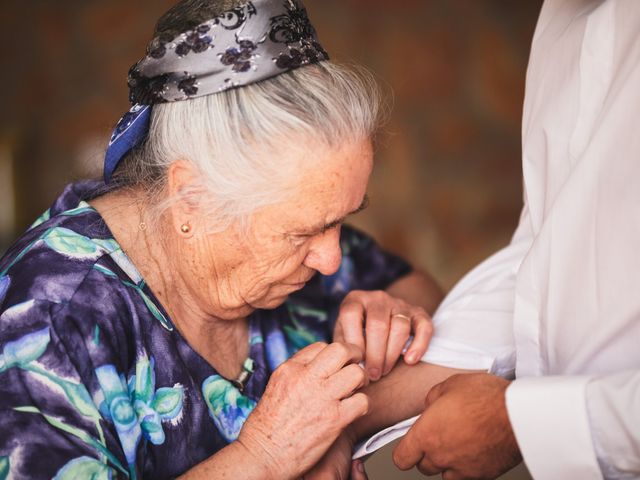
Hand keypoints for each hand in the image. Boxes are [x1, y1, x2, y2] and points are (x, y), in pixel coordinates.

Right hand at [237, 342, 369, 479]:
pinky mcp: (334, 419)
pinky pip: (362, 401)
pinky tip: (354, 410)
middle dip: (354, 355)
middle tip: (356, 365)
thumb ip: (297, 374)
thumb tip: (318, 366)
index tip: (337, 365)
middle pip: (341, 349)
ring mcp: (321, 398)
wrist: (263, 455)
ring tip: (355, 389)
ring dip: (360, 380)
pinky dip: (362, 405)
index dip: (334, 355)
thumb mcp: (276, 387)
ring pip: (356, 372)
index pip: (321, 346)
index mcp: (290, 369)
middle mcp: (305, 378)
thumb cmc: (267, 426)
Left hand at [334, 290, 432, 380]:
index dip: (353, 340)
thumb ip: (344, 346)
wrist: (382, 318)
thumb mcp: (344, 333)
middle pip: (378, 324)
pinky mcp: (418, 313)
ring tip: (384, 371)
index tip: (356, 362)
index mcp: (355, 300)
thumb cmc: (358, 332)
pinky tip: (410, 361)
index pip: (351, 314)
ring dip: (392, 354)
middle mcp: (377, 298)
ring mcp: (399, 303)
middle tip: (373, 375)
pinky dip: (419, 345)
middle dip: (375, 354)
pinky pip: (424, 327)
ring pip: (400, 326)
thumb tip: (349, 365)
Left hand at [393, 373, 521, 479]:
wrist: (518, 414)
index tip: (409, 445)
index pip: (402, 458)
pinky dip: (466, 467)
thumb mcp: (450, 385)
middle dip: (426, 454)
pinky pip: (466, 476)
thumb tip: (430, 407)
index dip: (404, 452)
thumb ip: (432, 399)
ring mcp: (462, 469)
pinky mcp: (482, 475)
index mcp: (427, 435)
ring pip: (444, 475)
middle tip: (439, 436)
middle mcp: (441, 456)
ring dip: (447, 463)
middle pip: (423, 467)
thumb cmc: (485, 397)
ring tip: (458, 443)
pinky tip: (474, 449)